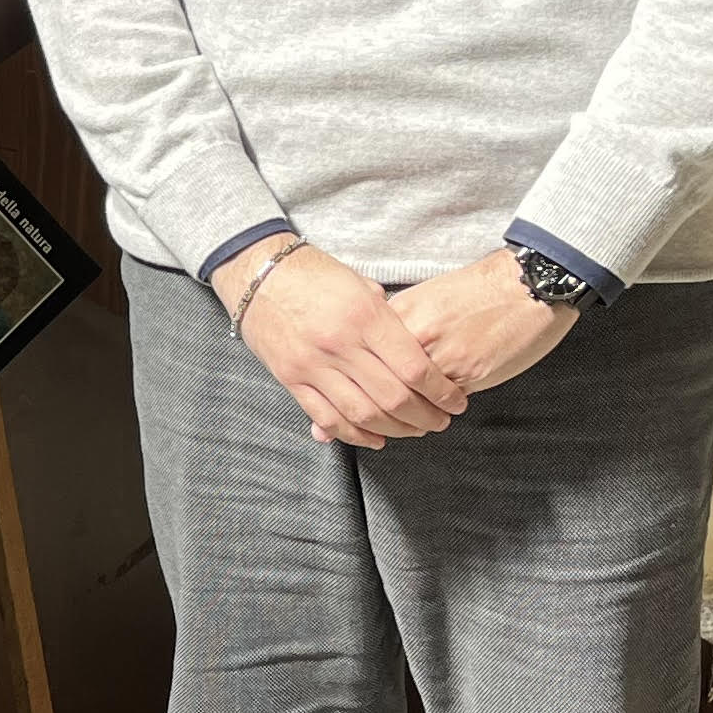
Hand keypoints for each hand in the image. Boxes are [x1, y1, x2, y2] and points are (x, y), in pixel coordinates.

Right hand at [217, 243, 466, 445]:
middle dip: (425, 417)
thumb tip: (414, 346)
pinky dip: (355, 435)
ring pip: (363, 414)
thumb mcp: (360, 284)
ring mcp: (312, 365)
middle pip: (393, 398)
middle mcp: (339, 344)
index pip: (414, 367)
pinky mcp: (291, 379)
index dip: (441, 392)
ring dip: (395, 430)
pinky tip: (376, 438)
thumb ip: (388, 318)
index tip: (456, 401)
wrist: (256, 274)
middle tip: (441, 421)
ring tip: (414, 431)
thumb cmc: (313, 274)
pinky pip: (327, 418)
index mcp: (364, 316)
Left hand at [387, 249, 580, 398]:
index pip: (369, 356)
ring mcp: (442, 355)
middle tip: (394, 411)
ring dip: (416, 411)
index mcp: (403, 312)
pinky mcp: (469, 373)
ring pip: (414, 398)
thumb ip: (404, 325)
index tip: (371, 390)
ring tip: (423, 412)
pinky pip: (445, 401)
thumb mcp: (429, 297)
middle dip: (388, 402)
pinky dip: (443, 406)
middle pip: (387, 382)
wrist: (527, 284)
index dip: (369, 379)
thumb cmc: (483, 289)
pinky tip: (447, 403)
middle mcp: (418, 334)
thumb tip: (383, 355)